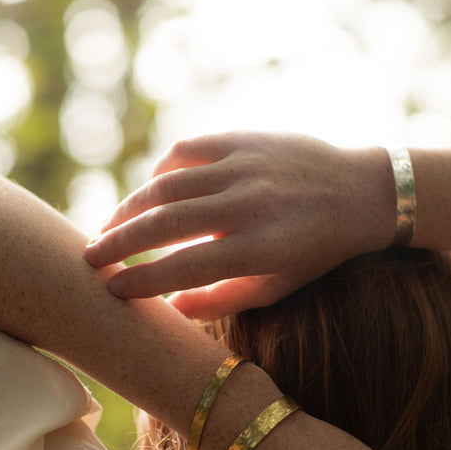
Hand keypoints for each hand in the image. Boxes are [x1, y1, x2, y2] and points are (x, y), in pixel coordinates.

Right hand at [85, 131, 394, 317]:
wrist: (360, 193)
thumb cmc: (315, 252)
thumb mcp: (277, 287)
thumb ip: (222, 302)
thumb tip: (170, 309)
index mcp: (260, 248)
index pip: (184, 266)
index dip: (141, 280)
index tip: (111, 290)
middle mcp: (248, 204)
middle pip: (165, 221)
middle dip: (118, 242)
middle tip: (89, 259)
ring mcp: (245, 166)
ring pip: (167, 183)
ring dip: (129, 207)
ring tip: (108, 228)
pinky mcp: (243, 140)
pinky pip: (186, 152)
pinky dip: (160, 172)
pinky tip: (150, 192)